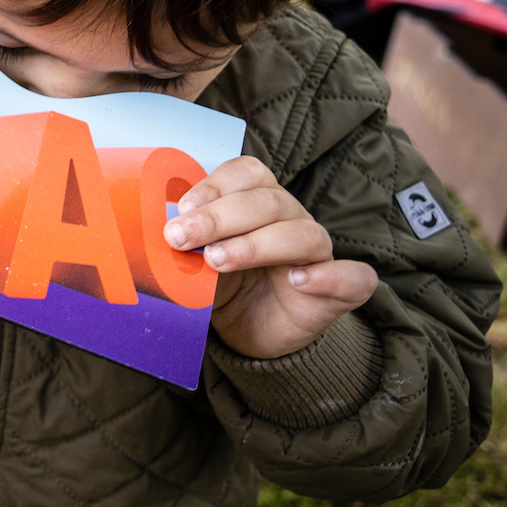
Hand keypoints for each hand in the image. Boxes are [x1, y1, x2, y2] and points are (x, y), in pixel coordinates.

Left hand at [165, 156, 378, 360]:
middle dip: (220, 218)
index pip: (248, 174)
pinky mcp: (339, 291)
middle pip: (268, 202)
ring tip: (218, 261)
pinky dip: (329, 276)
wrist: (247, 332)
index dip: (215, 185)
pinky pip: (353, 276)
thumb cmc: (220, 285)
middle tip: (181, 238)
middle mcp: (291, 219)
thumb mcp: (193, 261)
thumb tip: (153, 231)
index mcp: (257, 202)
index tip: (181, 208)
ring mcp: (318, 255)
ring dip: (256, 244)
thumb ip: (182, 243)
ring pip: (303, 234)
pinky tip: (298, 280)